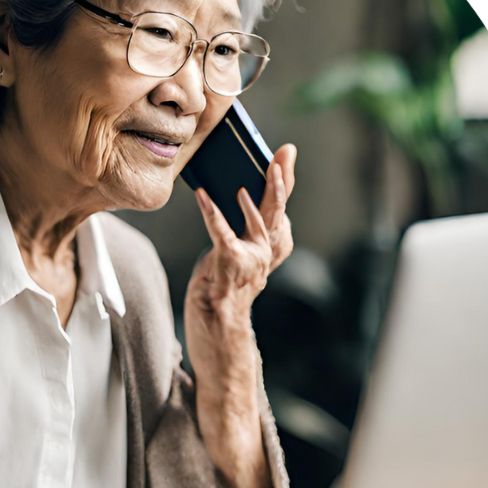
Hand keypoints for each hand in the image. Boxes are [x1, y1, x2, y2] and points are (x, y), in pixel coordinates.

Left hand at [184, 144, 295, 367]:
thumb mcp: (228, 256)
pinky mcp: (231, 265)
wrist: (218, 333)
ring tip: (261, 168)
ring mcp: (252, 261)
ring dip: (263, 192)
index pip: (277, 210)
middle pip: (277, 210)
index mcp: (267, 249)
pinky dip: (212, 212)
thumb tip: (221, 198)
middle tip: (285, 154)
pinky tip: (202, 196)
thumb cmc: (218, 293)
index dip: (282, 183)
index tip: (283, 157)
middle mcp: (265, 254)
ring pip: (262, 219)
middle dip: (282, 179)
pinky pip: (222, 233)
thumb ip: (232, 231)